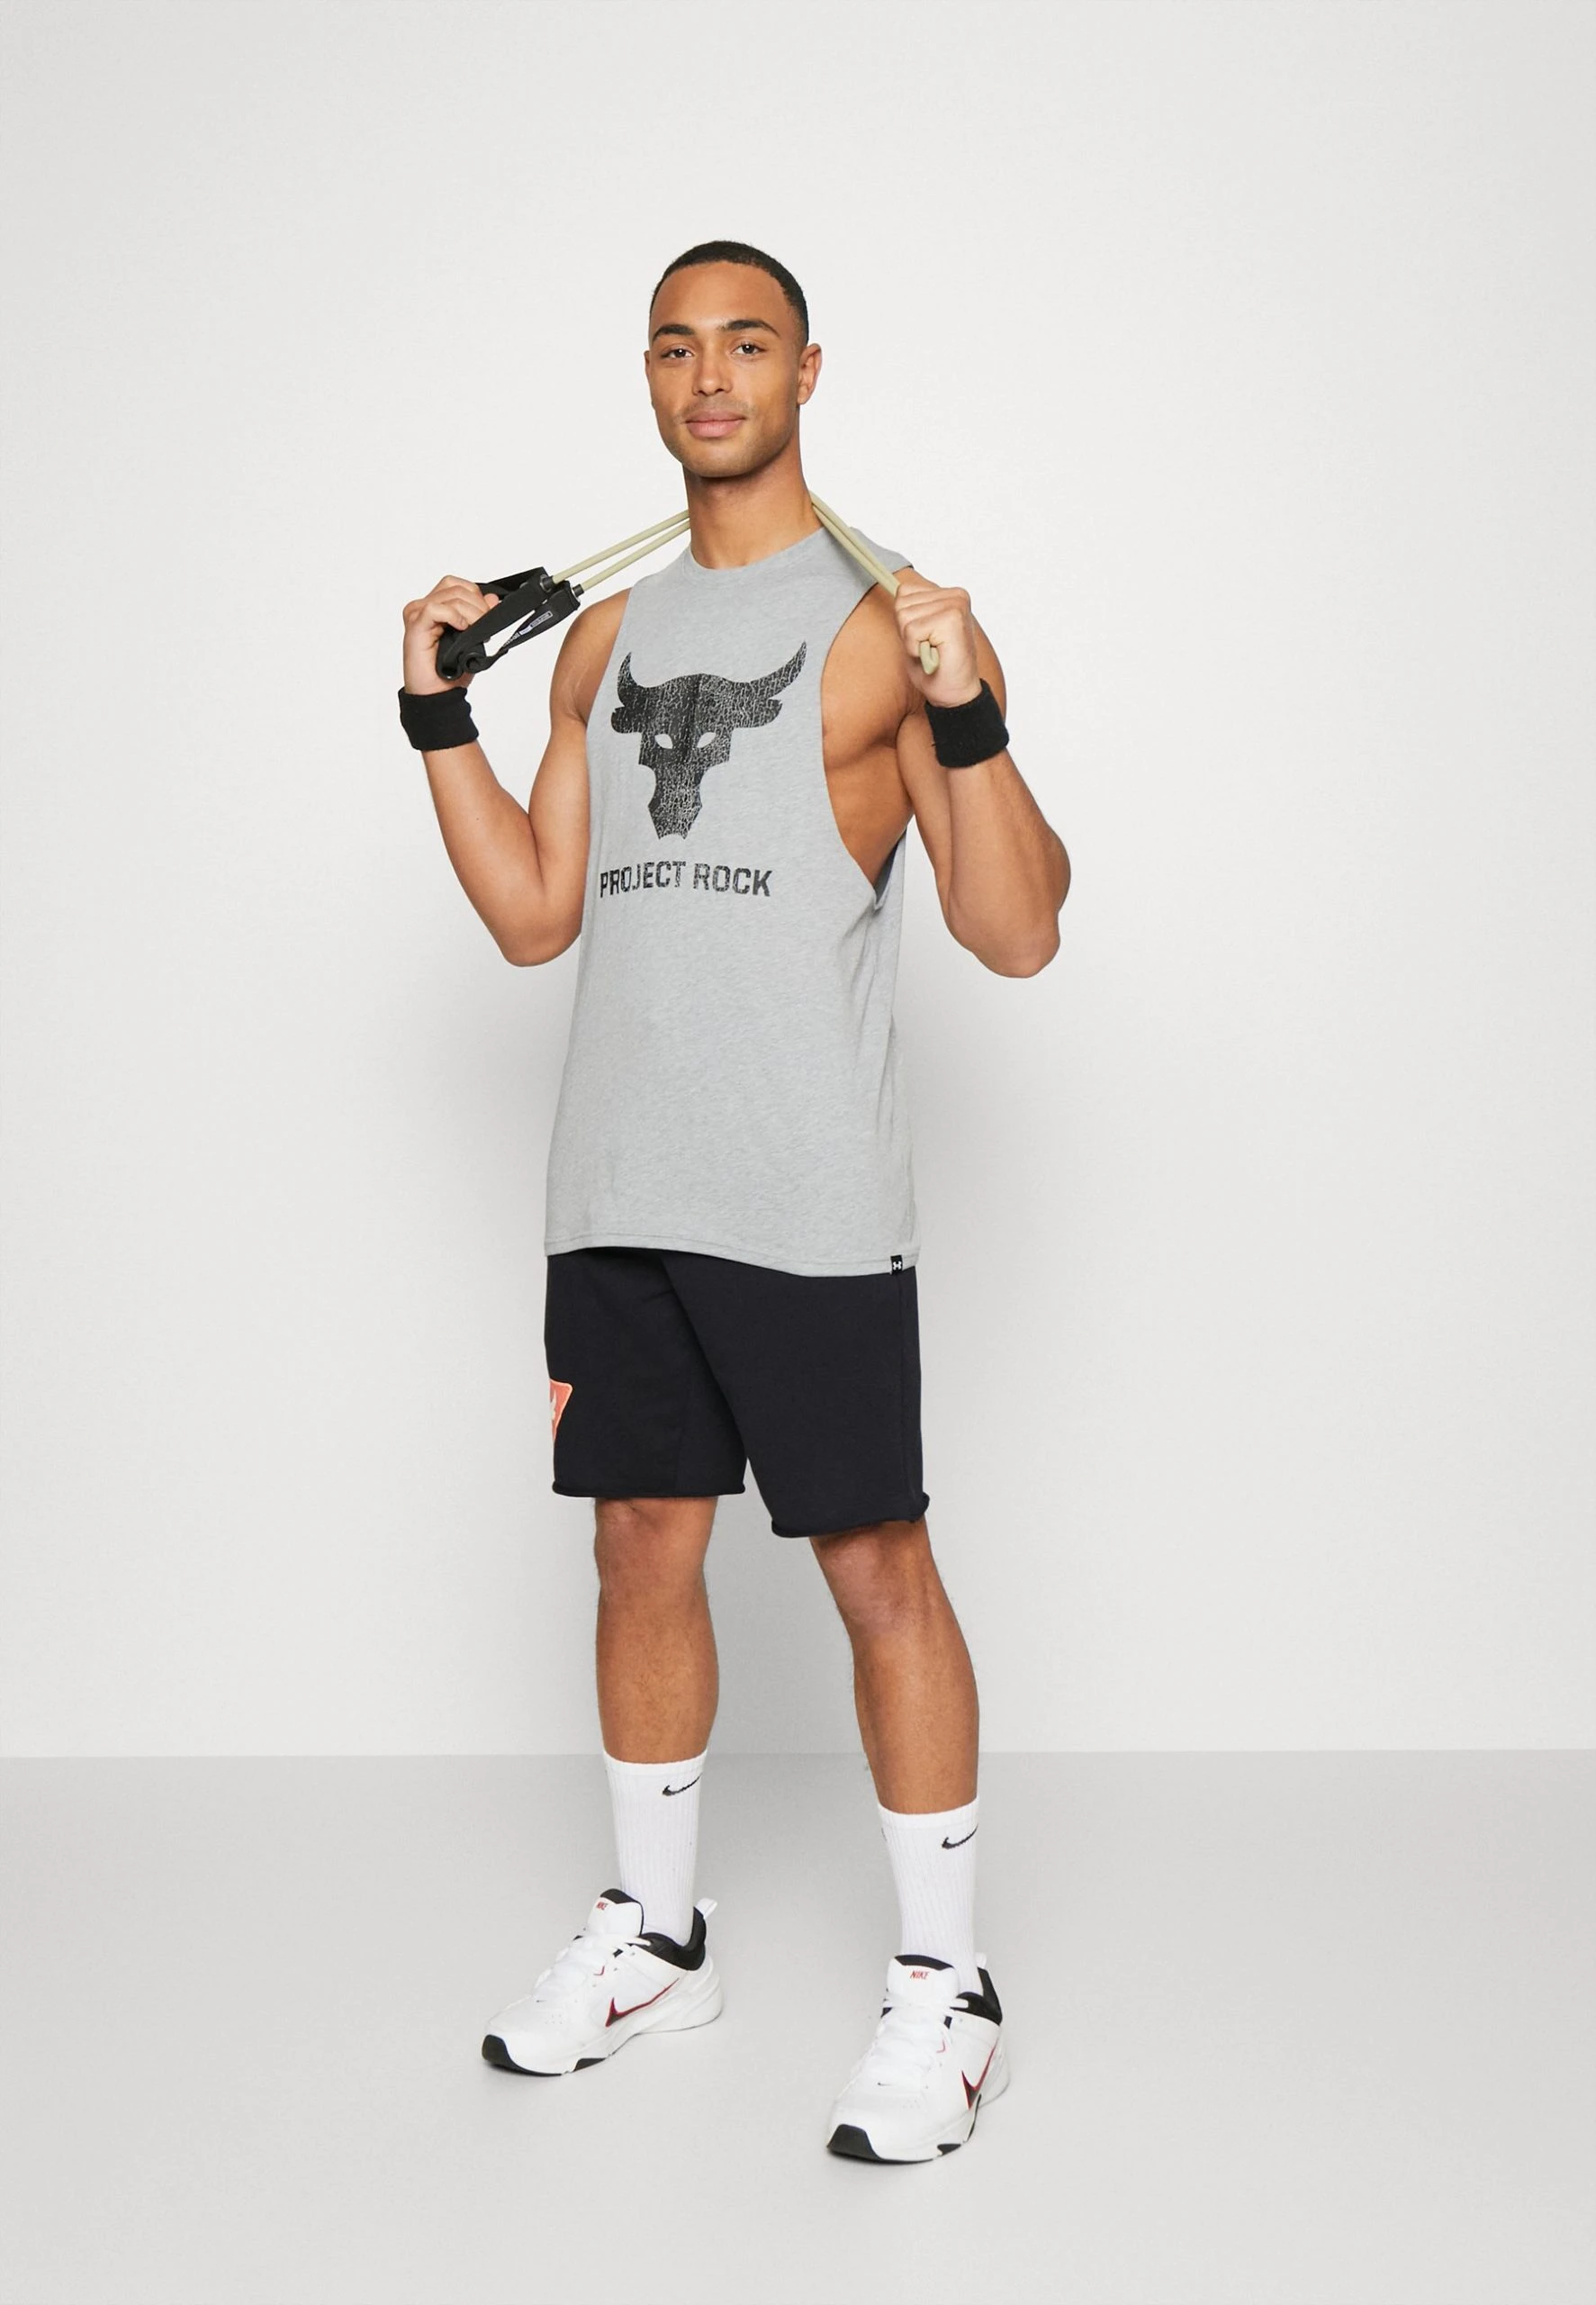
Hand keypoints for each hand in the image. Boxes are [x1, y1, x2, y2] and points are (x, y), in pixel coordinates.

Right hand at [400, 575, 501, 694]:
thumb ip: (482, 617)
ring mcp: (417, 615)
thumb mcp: (474, 640)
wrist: (436, 695)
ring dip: (471, 611)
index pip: (456, 585)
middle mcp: (422, 607)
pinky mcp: (415, 625)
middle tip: (486, 625)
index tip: (488, 615)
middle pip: (454, 587)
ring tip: (477, 630)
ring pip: (450, 596)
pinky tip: (463, 629)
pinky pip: (435, 609)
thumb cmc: (449, 673)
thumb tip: (493, 598)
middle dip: (478, 604)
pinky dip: (454, 616)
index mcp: (434, 608)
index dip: (476, 595)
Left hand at [892, 574, 982, 706]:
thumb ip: (910, 608)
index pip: (904, 592)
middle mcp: (956, 595)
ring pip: (904, 615)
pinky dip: (915, 648)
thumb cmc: (935, 666)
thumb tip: (897, 588)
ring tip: (931, 652)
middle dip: (907, 632)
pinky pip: (911, 630)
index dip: (906, 622)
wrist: (955, 694)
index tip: (925, 637)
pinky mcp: (952, 618)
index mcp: (949, 594)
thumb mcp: (916, 630)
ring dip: (912, 641)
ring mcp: (955, 604)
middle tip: (928, 648)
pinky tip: (933, 655)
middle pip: (902, 603)